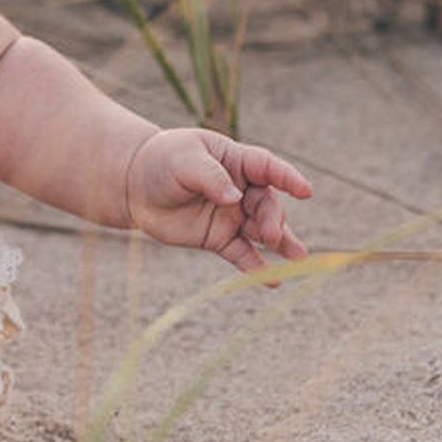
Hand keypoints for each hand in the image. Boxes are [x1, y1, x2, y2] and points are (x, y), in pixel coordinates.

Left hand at [123, 128, 310, 275]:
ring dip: (280, 242)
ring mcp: (232, 215)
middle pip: (267, 203)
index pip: (267, 167)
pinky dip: (256, 267)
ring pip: (261, 230)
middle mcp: (240, 189)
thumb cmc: (162, 161)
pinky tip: (272, 280)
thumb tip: (235, 198)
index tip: (306, 191)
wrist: (135, 186)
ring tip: (297, 257)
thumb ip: (210, 177)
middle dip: (273, 218)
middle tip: (271, 234)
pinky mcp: (219, 238)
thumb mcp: (183, 160)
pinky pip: (242, 253)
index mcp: (234, 160)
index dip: (288, 178)